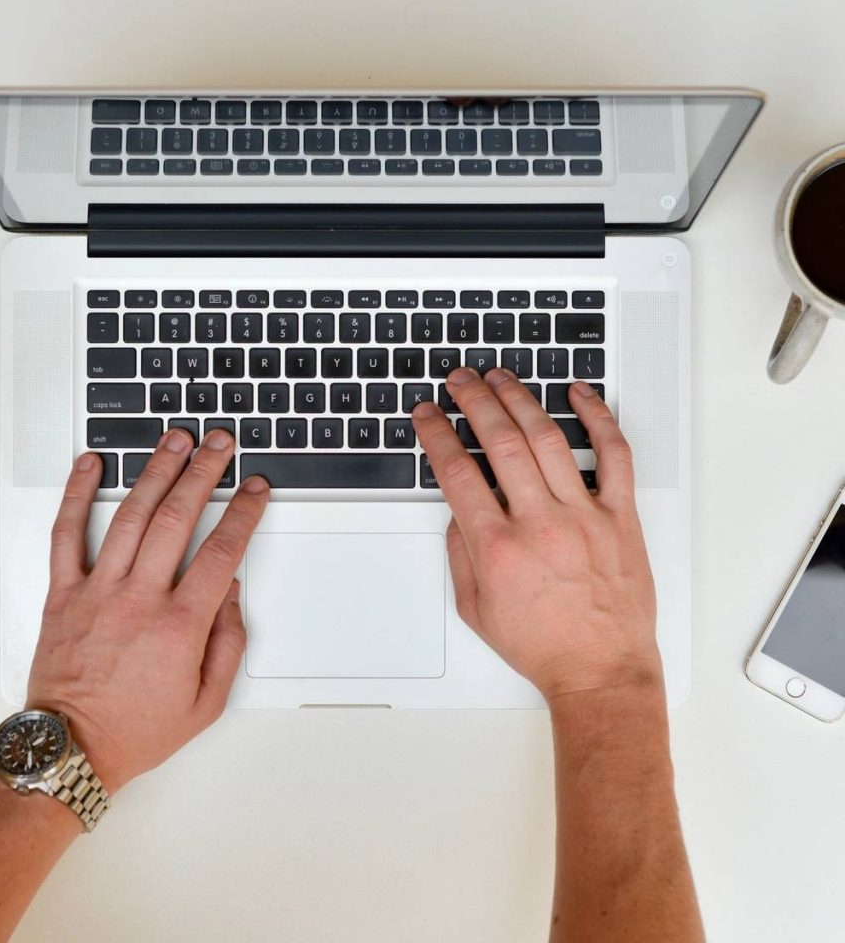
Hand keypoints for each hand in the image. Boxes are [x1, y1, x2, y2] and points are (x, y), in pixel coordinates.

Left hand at [25, 428, 269, 791]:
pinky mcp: (63, 593)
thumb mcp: (205, 703)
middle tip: (220, 445)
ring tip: (174, 440)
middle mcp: (138, 599)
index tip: (255, 490)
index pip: (221, 552)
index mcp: (178, 625)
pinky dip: (76, 494)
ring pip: (131, 515)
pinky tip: (91, 464)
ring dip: (155, 471)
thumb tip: (230, 593)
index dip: (244, 513)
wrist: (69, 751)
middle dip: (204, 473)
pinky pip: (66, 534)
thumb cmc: (134, 730)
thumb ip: (228, 644)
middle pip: (178, 518)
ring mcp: (97, 591)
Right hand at [412, 367, 660, 702]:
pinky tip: (579, 395)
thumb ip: (460, 553)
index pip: (457, 472)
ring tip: (501, 378)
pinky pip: (614, 455)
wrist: (600, 671)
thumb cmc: (542, 645)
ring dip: (519, 399)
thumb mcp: (475, 608)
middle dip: (473, 402)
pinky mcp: (620, 516)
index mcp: (498, 547)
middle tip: (460, 381)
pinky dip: (597, 418)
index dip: (437, 434)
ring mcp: (584, 515)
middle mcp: (540, 524)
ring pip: (547, 439)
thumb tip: (459, 509)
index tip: (428, 415)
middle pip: (499, 442)